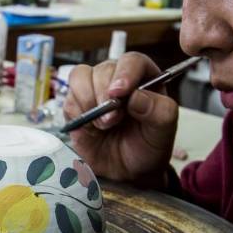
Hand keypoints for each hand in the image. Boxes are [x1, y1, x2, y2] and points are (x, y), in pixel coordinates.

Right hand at [62, 52, 178, 182]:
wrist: (127, 171)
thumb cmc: (147, 147)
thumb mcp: (163, 133)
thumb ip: (160, 112)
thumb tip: (137, 97)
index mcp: (144, 78)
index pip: (132, 61)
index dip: (124, 73)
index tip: (119, 93)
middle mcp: (118, 79)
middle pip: (104, 68)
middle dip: (104, 95)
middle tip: (112, 120)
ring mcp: (95, 89)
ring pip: (80, 76)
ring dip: (88, 101)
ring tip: (102, 125)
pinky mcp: (76, 104)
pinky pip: (69, 97)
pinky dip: (77, 112)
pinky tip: (90, 128)